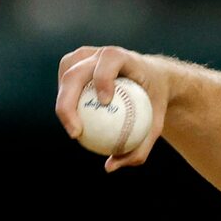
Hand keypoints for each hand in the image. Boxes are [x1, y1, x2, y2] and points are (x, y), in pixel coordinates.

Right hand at [55, 45, 170, 172]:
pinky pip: (64, 83)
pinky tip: (72, 122)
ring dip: (64, 103)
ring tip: (73, 129)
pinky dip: (66, 102)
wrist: (151, 79)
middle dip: (69, 101)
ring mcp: (84, 56)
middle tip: (75, 132)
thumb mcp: (155, 127)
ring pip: (64, 77)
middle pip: (76, 72)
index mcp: (124, 57)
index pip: (110, 60)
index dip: (104, 77)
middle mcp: (100, 53)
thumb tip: (111, 167)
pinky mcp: (74, 63)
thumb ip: (139, 148)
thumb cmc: (154, 104)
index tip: (105, 102)